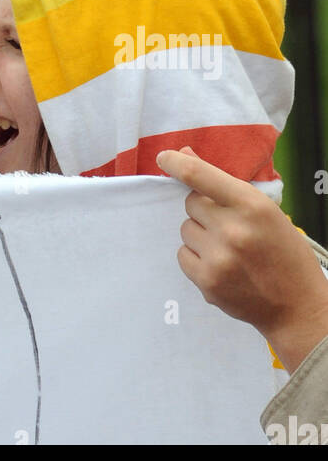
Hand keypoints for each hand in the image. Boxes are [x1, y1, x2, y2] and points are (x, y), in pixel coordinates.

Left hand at [157, 145, 327, 371]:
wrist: (297, 306)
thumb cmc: (282, 251)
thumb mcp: (264, 210)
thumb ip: (223, 184)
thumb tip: (184, 155)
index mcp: (251, 205)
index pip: (200, 176)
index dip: (176, 164)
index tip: (164, 158)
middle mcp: (232, 230)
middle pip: (191, 203)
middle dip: (204, 210)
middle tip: (228, 226)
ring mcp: (218, 258)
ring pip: (186, 229)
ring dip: (201, 235)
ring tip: (228, 249)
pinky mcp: (208, 282)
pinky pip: (183, 255)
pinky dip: (196, 258)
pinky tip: (221, 265)